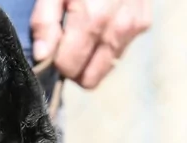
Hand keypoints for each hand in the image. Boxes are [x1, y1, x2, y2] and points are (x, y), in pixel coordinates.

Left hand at [30, 0, 150, 88]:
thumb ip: (45, 21)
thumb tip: (42, 56)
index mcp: (93, 19)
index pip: (69, 67)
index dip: (55, 62)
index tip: (50, 47)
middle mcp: (119, 28)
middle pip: (89, 78)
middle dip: (73, 67)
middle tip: (65, 44)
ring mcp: (134, 27)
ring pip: (105, 69)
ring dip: (90, 58)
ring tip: (82, 31)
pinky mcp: (143, 23)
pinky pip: (119, 52)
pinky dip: (106, 45)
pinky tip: (100, 24)